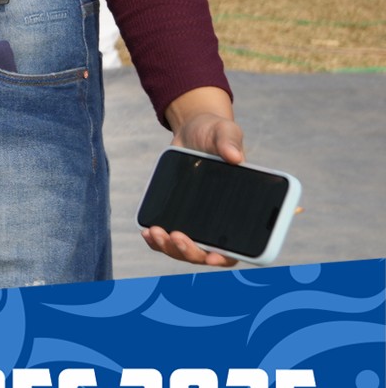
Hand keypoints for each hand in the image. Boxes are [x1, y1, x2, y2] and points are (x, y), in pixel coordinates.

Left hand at [143, 85, 253, 267]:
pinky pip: (168, 236)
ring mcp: (196, 220)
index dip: (226, 256)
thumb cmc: (216, 134)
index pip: (238, 245)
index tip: (212, 256)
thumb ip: (230, 142)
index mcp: (239, 210)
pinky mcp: (177, 213)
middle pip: (206, 252)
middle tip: (177, 236)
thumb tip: (235, 157)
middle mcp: (218, 221)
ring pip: (184, 249)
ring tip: (156, 232)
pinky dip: (157, 240)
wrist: (193, 131)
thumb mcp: (225, 132)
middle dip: (190, 252)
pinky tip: (148, 231)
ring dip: (170, 248)